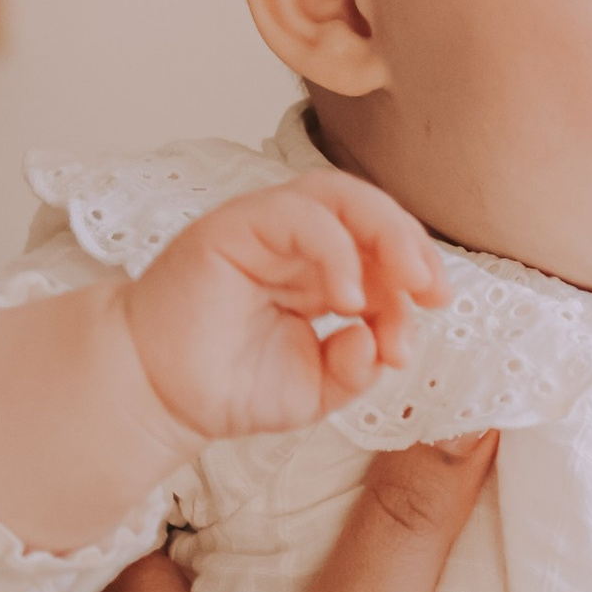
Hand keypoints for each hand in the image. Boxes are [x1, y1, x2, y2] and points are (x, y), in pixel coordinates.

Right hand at [122, 167, 444, 448]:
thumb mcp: (314, 390)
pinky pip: (300, 216)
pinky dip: (336, 250)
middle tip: (433, 290)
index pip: (382, 249)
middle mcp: (295, 241)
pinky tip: (348, 297)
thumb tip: (379, 341)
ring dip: (386, 232)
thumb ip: (354, 368)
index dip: (415, 274)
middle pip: (369, 211)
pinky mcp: (235, 225)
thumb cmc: (229, 386)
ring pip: (339, 195)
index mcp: (319, 271)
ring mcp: (264, 228)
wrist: (159, 396)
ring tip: (405, 282)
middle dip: (412, 244)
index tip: (432, 311)